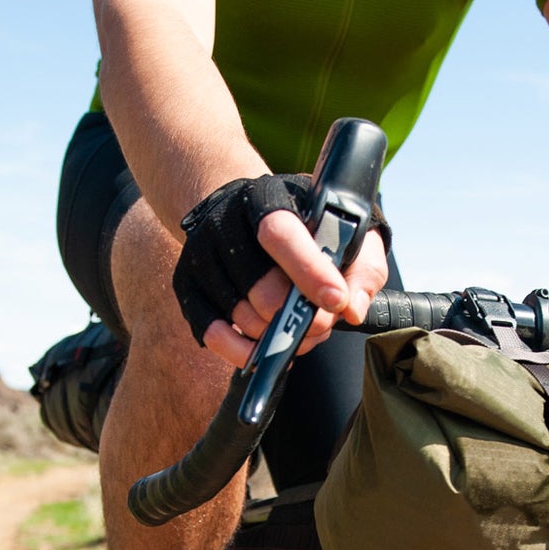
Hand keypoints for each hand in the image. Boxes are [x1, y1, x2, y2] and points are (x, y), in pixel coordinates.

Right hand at [171, 174, 391, 366]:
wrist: (240, 208)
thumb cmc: (304, 222)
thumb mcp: (345, 226)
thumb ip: (363, 265)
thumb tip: (352, 309)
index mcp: (266, 198)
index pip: (281, 235)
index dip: (311, 273)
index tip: (337, 302)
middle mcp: (225, 224)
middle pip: (264, 291)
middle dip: (301, 319)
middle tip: (323, 324)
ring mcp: (200, 256)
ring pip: (243, 318)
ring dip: (279, 338)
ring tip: (300, 329)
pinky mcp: (186, 285)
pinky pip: (212, 334)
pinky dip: (243, 351)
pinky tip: (266, 348)